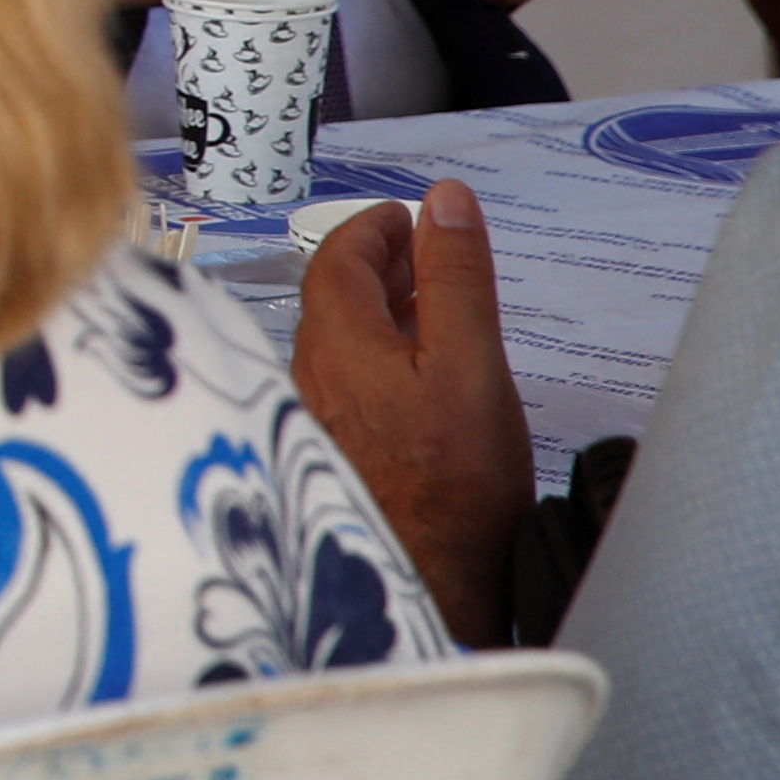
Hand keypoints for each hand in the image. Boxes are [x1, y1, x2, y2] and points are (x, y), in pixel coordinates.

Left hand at [290, 179, 533, 647]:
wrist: (427, 580)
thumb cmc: (451, 478)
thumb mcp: (469, 360)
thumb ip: (455, 276)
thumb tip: (445, 200)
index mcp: (335, 341)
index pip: (338, 258)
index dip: (374, 228)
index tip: (408, 214)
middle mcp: (311, 373)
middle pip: (334, 296)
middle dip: (378, 263)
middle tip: (424, 250)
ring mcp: (317, 414)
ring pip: (341, 340)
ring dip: (381, 309)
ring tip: (431, 302)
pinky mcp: (335, 451)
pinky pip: (349, 380)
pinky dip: (380, 353)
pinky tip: (418, 374)